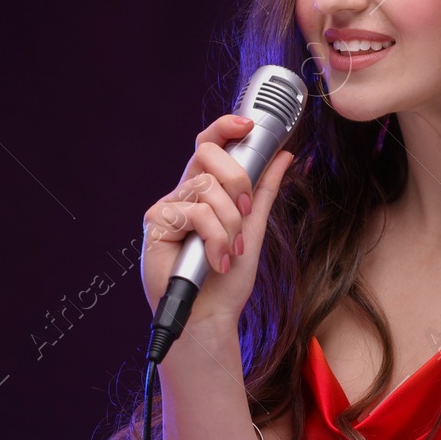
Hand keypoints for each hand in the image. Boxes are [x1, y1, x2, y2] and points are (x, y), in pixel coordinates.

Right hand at [140, 113, 295, 329]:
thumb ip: (265, 191)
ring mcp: (167, 207)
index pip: (209, 145)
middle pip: (207, 155)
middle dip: (238, 182)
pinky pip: (196, 213)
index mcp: (205, 190)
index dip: (225, 127)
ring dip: (230, 224)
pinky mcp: (156, 224)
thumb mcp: (254, 227)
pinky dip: (215, 239)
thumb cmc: (228, 278)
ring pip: (207, 188)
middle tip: (247, 213)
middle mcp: (183, 193)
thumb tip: (284, 154)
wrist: (212, 315)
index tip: (248, 124)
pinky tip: (217, 260)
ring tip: (231, 251)